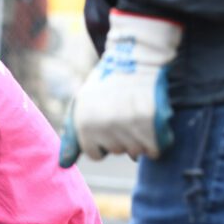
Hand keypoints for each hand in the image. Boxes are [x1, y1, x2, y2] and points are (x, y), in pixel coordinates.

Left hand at [59, 10, 181, 166]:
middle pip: (118, 151)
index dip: (104, 142)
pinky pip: (157, 148)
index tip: (109, 125)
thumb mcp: (80, 106)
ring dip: (142, 139)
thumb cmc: (104, 85)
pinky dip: (160, 141)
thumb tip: (63, 165)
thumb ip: (72, 136)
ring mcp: (127, 125)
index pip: (96, 154)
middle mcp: (103, 127)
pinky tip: (154, 124)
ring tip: (138, 116)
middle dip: (123, 138)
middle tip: (125, 115)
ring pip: (138, 151)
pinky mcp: (150, 121)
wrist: (133, 58)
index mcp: (84, 125)